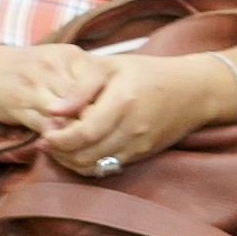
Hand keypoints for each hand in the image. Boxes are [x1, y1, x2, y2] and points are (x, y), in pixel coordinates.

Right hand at [0, 42, 109, 133]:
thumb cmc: (26, 66)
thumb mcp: (59, 63)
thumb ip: (84, 83)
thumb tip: (112, 113)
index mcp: (71, 56)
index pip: (99, 83)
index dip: (107, 106)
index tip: (108, 119)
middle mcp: (55, 68)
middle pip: (87, 104)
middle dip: (94, 125)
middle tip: (101, 140)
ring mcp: (36, 86)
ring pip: (69, 119)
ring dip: (76, 137)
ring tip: (81, 146)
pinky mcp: (20, 105)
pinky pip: (48, 128)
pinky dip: (58, 141)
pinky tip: (60, 144)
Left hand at [40, 53, 236, 175]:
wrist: (193, 91)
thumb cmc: (145, 73)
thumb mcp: (109, 67)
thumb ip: (80, 88)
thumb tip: (52, 109)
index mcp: (122, 104)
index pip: (84, 133)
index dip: (59, 138)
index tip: (43, 133)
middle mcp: (132, 130)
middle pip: (88, 155)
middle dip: (60, 152)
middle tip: (45, 138)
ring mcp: (139, 146)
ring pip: (98, 167)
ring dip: (72, 161)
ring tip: (57, 145)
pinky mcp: (143, 154)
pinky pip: (111, 167)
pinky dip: (89, 164)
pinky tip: (78, 150)